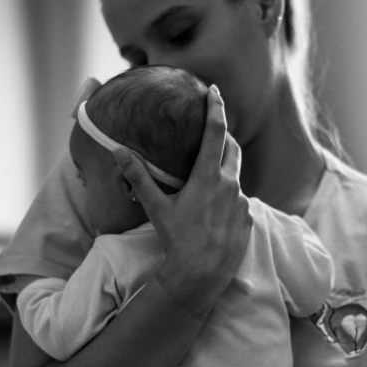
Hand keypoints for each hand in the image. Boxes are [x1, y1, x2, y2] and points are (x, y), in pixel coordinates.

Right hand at [111, 86, 252, 317]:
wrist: (201, 275)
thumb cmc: (177, 240)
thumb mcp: (156, 207)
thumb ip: (138, 176)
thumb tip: (117, 150)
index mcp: (209, 177)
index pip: (216, 131)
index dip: (216, 108)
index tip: (214, 91)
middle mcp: (231, 185)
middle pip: (233, 148)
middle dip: (224, 135)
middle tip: (213, 131)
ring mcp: (242, 203)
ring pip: (235, 177)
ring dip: (224, 173)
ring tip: (207, 183)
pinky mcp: (248, 219)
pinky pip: (239, 201)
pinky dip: (228, 198)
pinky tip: (214, 214)